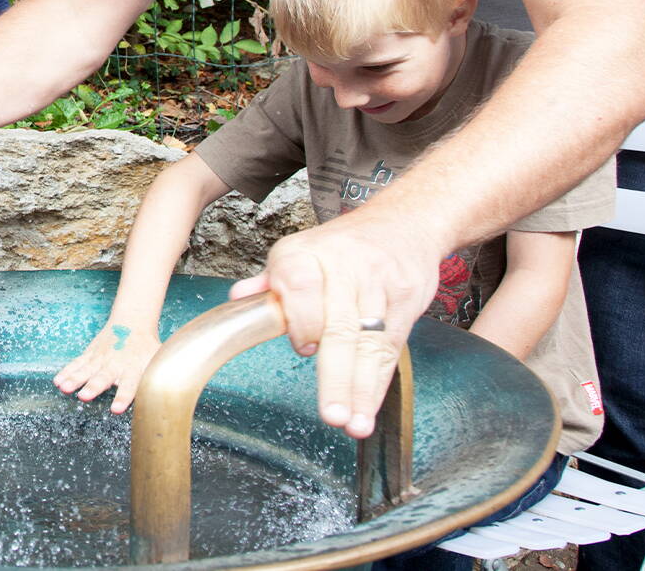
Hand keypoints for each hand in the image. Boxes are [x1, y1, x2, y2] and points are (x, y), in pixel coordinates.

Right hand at [52, 320, 160, 413]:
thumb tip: (172, 398)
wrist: (133, 323)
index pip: (129, 386)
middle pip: (103, 377)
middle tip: (84, 396)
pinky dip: (67, 372)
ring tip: (64, 388)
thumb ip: (161, 378)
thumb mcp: (159, 361)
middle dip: (93, 387)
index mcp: (134, 369)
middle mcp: (115, 364)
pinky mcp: (90, 354)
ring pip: (86, 370)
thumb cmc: (147, 348)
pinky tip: (58, 381)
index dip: (122, 397)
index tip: (116, 409)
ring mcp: (101, 358)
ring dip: (74, 379)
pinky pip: (77, 364)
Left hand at [229, 208, 443, 438]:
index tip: (304, 349)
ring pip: (369, 344)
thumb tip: (238, 300)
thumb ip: (270, 284)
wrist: (403, 221)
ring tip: (352, 424)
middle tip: (331, 415)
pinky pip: (391, 348)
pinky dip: (378, 384)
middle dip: (336, 376)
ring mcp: (379, 285)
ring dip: (361, 390)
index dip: (303, 321)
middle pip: (340, 327)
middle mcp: (343, 267)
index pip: (301, 287)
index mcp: (305, 253)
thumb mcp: (298, 253)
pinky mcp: (406, 301)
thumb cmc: (341, 245)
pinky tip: (368, 409)